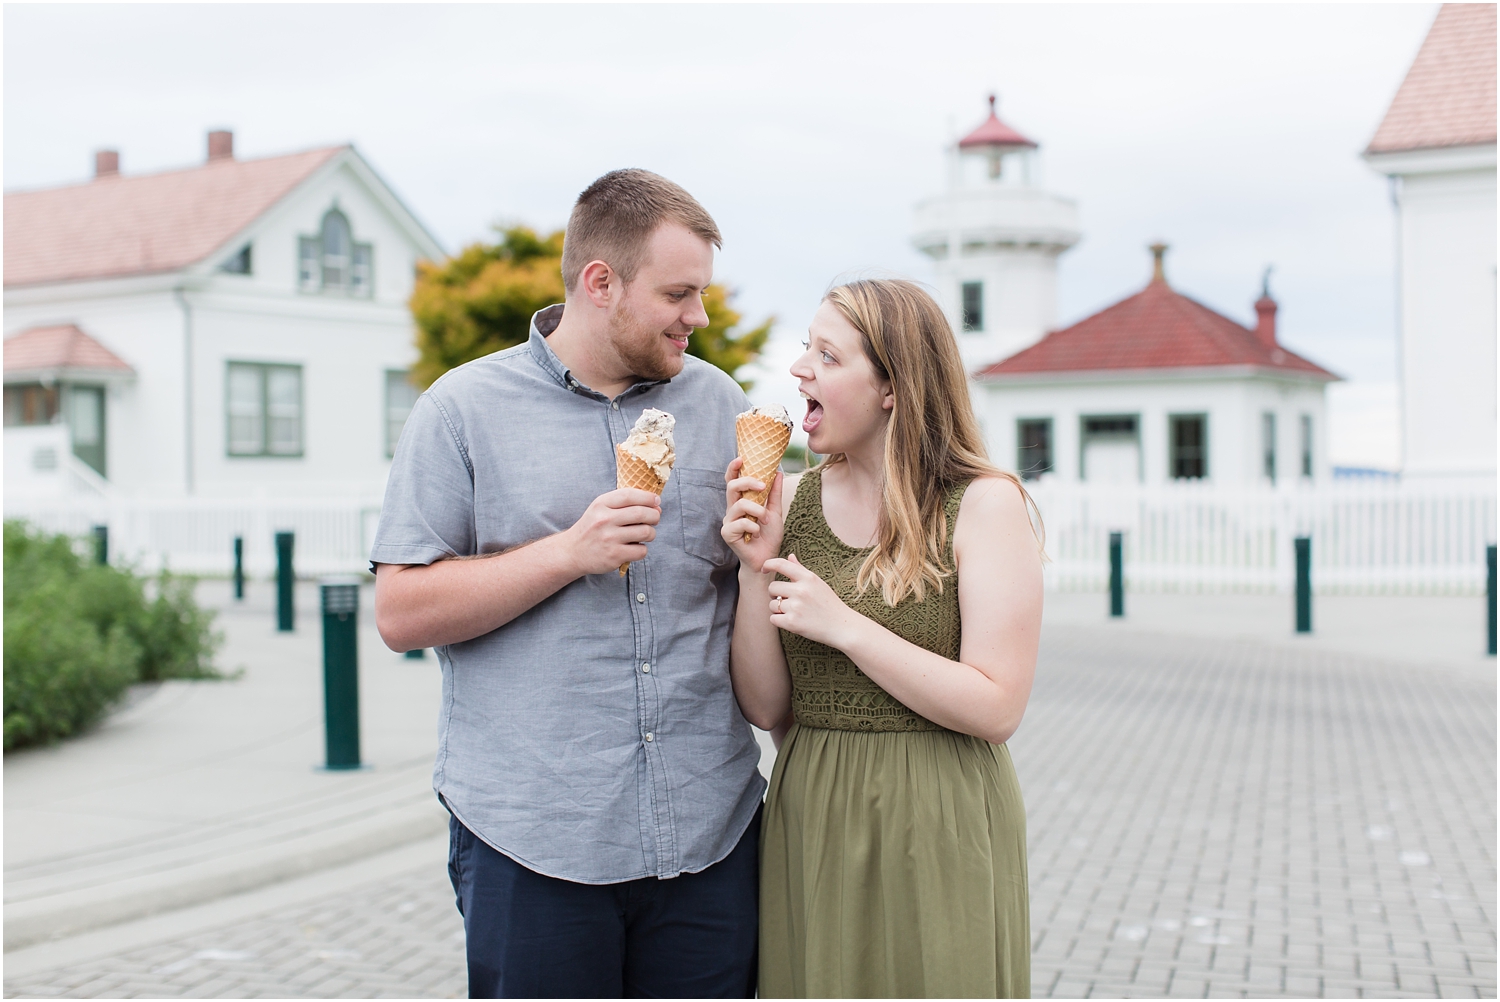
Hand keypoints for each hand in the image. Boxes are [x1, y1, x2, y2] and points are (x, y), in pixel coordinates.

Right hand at [562, 489, 661, 575]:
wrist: (572, 552)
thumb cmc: (592, 528)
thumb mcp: (600, 508)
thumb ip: (624, 503)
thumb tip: (656, 504)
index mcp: (601, 504)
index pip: (630, 495)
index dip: (648, 497)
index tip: (656, 500)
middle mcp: (604, 520)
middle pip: (641, 513)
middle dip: (654, 515)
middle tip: (654, 519)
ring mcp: (609, 538)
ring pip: (645, 532)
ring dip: (651, 533)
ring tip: (646, 534)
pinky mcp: (614, 556)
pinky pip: (641, 550)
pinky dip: (642, 549)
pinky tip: (635, 547)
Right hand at [721, 457, 784, 572]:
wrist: (767, 558)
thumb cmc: (768, 536)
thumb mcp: (775, 511)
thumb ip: (774, 493)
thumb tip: (778, 472)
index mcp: (741, 502)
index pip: (733, 481)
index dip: (733, 469)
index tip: (741, 458)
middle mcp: (732, 509)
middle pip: (732, 486)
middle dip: (747, 482)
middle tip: (762, 486)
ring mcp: (728, 521)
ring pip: (740, 505)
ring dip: (757, 511)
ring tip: (765, 521)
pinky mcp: (727, 533)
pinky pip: (740, 523)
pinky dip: (753, 527)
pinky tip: (757, 534)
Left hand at [763, 554, 858, 648]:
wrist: (842, 626)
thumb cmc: (829, 604)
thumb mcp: (818, 583)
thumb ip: (801, 570)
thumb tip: (790, 556)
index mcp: (808, 578)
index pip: (781, 564)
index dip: (768, 564)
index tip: (764, 569)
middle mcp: (801, 591)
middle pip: (772, 587)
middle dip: (776, 594)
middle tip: (787, 600)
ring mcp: (796, 607)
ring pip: (772, 604)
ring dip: (778, 609)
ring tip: (793, 612)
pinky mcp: (792, 623)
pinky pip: (773, 619)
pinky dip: (779, 621)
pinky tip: (791, 621)